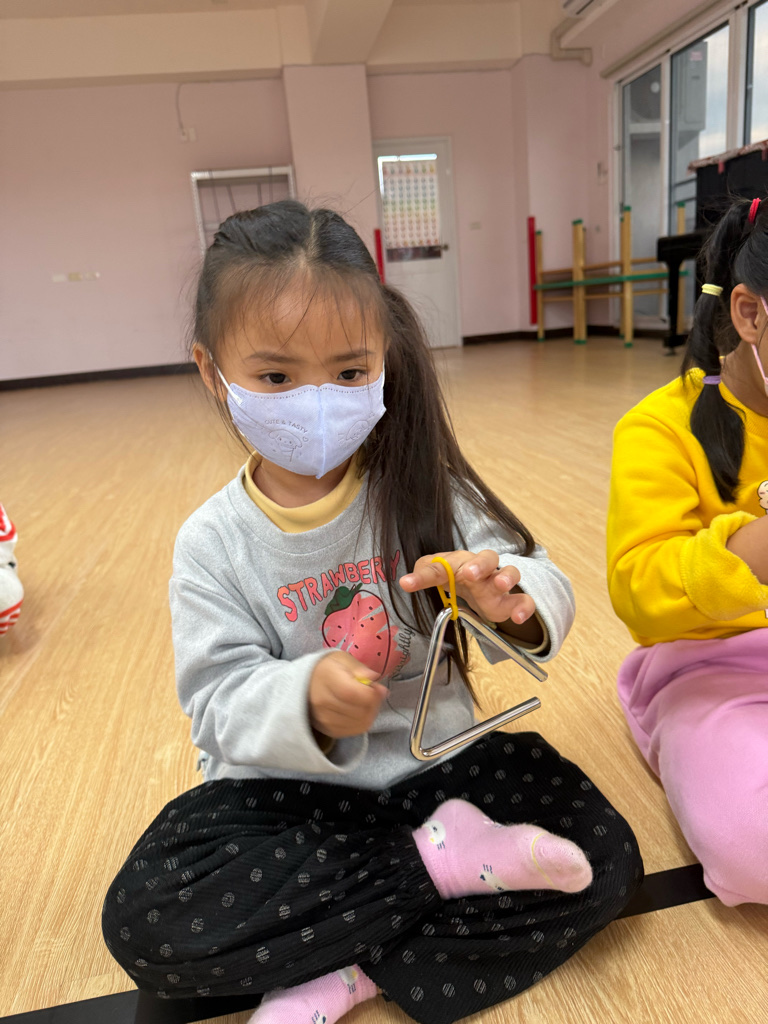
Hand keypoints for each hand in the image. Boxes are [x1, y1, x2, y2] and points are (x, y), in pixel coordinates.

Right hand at [309, 651, 387, 738]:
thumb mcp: (343, 659)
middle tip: (375, 694)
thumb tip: (374, 677)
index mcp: (326, 679)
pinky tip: (360, 712)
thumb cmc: (327, 669)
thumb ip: (359, 668)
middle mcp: (322, 702)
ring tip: (367, 702)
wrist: (305, 685)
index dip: (372, 694)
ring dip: (370, 713)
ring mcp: (324, 719)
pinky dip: (362, 722)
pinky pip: (354, 732)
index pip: (353, 694)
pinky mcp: (328, 730)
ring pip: (360, 724)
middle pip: (359, 711)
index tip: (379, 688)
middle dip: (375, 703)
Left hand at [399, 549, 535, 626]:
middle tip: (470, 574)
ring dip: (506, 578)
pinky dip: (524, 608)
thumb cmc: (455, 574)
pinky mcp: (510, 601)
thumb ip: (422, 575)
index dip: (428, 572)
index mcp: (460, 560)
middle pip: (488, 557)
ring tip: (501, 586)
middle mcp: (483, 568)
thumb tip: (405, 581)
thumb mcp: (435, 573)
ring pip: (510, 573)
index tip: (412, 583)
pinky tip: (518, 618)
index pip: (444, 563)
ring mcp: (499, 583)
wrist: (478, 583)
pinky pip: (524, 600)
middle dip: (480, 564)